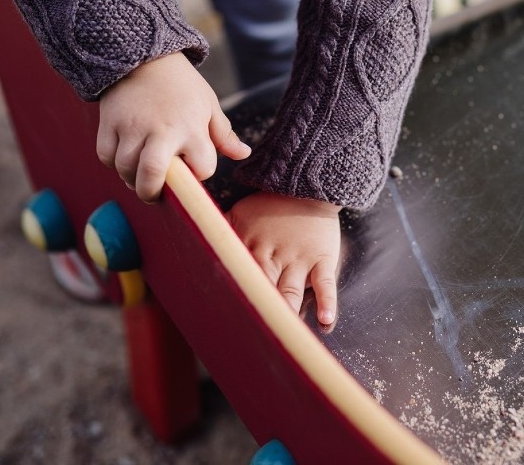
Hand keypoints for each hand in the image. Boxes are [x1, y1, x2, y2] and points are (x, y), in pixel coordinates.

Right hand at [97, 52, 250, 200]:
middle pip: (152, 175)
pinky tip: (125, 158)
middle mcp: (161, 131)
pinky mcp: (110, 122)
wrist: (143, 54)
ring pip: (126, 169)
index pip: (202, 168)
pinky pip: (106, 156)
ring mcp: (132, 127)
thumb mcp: (208, 105)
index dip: (200, 172)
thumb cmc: (182, 84)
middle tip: (156, 194)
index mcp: (191, 128)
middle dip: (152, 193)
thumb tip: (243, 154)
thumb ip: (224, 134)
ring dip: (133, 180)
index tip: (195, 166)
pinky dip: (114, 163)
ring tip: (141, 176)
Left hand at [226, 192, 340, 325]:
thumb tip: (196, 250)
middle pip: (263, 288)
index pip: (237, 276)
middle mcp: (274, 255)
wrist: (307, 187)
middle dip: (258, 310)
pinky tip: (325, 319)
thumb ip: (221, 233)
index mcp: (250, 246)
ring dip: (287, 311)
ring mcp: (299, 258)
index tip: (224, 319)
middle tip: (252, 336)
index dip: (232, 298)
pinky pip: (325, 282)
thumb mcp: (239, 214)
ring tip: (285, 332)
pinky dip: (327, 301)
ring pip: (291, 290)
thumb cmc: (270, 207)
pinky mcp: (322, 259)